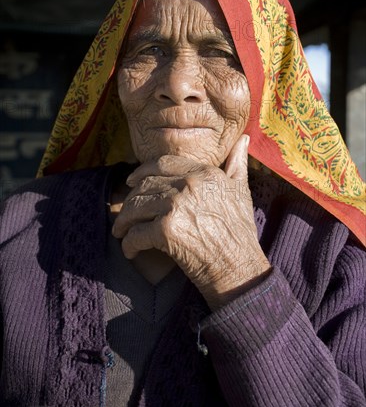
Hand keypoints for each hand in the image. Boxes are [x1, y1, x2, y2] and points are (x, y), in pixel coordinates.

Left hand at [112, 134, 270, 308]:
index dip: (142, 171)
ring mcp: (176, 205)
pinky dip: (129, 244)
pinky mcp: (166, 230)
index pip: (163, 163)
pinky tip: (130, 251)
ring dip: (124, 222)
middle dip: (130, 200)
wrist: (239, 268)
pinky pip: (136, 233)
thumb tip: (243, 138)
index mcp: (204, 173)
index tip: (131, 181)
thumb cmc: (240, 233)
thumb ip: (237, 163)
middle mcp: (189, 184)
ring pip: (136, 208)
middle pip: (145, 185)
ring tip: (122, 233)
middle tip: (125, 214)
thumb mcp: (242, 191)